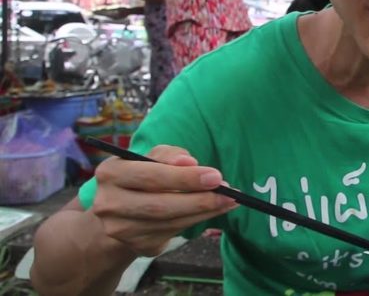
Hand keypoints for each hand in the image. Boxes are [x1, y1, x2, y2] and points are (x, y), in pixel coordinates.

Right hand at [91, 145, 237, 256]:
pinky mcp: (138, 245)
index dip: (184, 177)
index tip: (215, 176)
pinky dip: (198, 220)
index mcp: (110, 173)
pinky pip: (174, 233)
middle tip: (227, 192)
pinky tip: (215, 210)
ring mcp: (121, 229)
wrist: (122, 210)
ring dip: (204, 211)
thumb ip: (169, 155)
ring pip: (170, 222)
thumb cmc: (143, 175)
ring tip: (228, 200)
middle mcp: (109, 204)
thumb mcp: (152, 157)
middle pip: (159, 205)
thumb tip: (188, 162)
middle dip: (198, 199)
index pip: (150, 175)